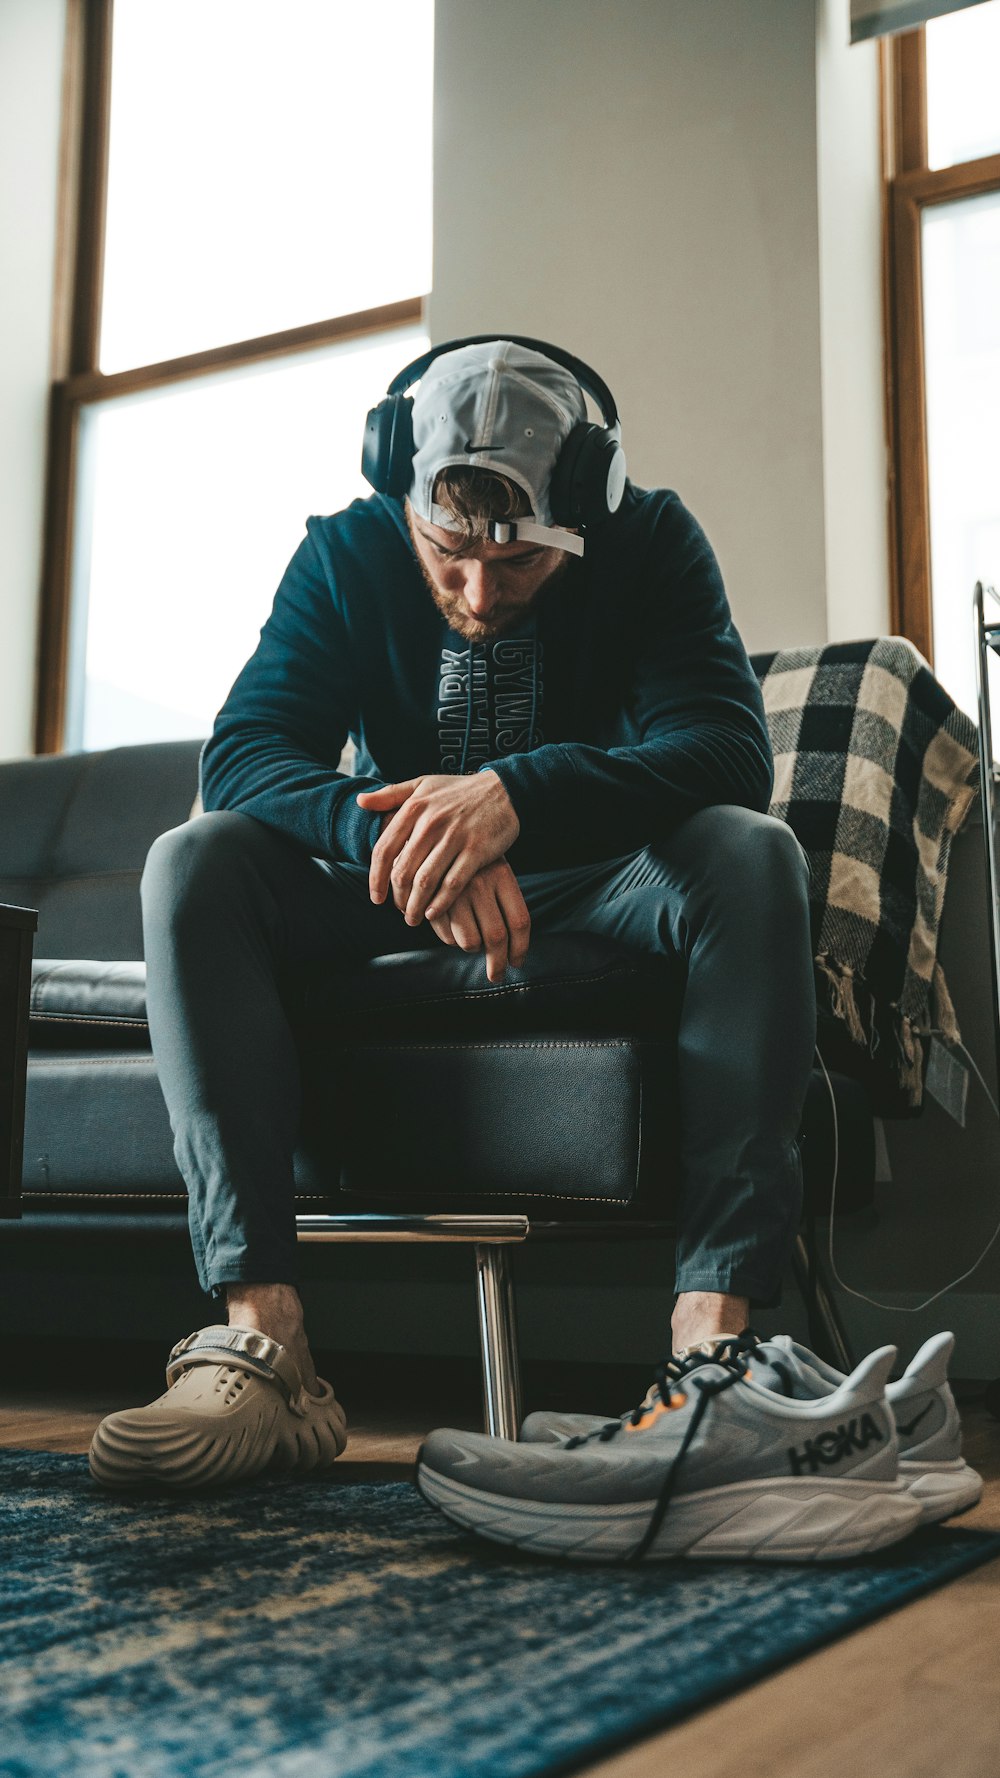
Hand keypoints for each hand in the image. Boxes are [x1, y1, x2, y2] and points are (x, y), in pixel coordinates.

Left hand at [357, 771, 519, 922]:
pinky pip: (452, 884)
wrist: (504, 790)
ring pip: (425, 881)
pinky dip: (440, 904)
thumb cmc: (459, 790)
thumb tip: (359, 801)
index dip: (376, 879)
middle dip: (397, 898)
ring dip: (415, 906)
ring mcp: (455, 837)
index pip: (384, 850)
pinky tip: (434, 914)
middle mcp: (431, 823)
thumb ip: (390, 795)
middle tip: (399, 911)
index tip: (376, 898)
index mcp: (414, 808)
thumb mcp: (422, 784)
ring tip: (413, 918)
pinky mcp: (477, 851)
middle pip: (403, 871)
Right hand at [426, 858, 530, 983]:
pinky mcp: (432, 900)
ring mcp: (455, 892)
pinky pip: (446, 936)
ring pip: (470, 942)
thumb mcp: (494, 871)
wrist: (434, 838)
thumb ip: (504, 904)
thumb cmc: (471, 862)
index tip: (517, 963)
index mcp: (502, 875)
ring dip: (471, 948)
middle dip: (498, 964)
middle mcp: (481, 883)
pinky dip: (450, 940)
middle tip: (497, 976)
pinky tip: (450, 927)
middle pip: (496, 937)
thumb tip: (512, 950)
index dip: (520, 948)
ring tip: (469, 938)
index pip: (519, 921)